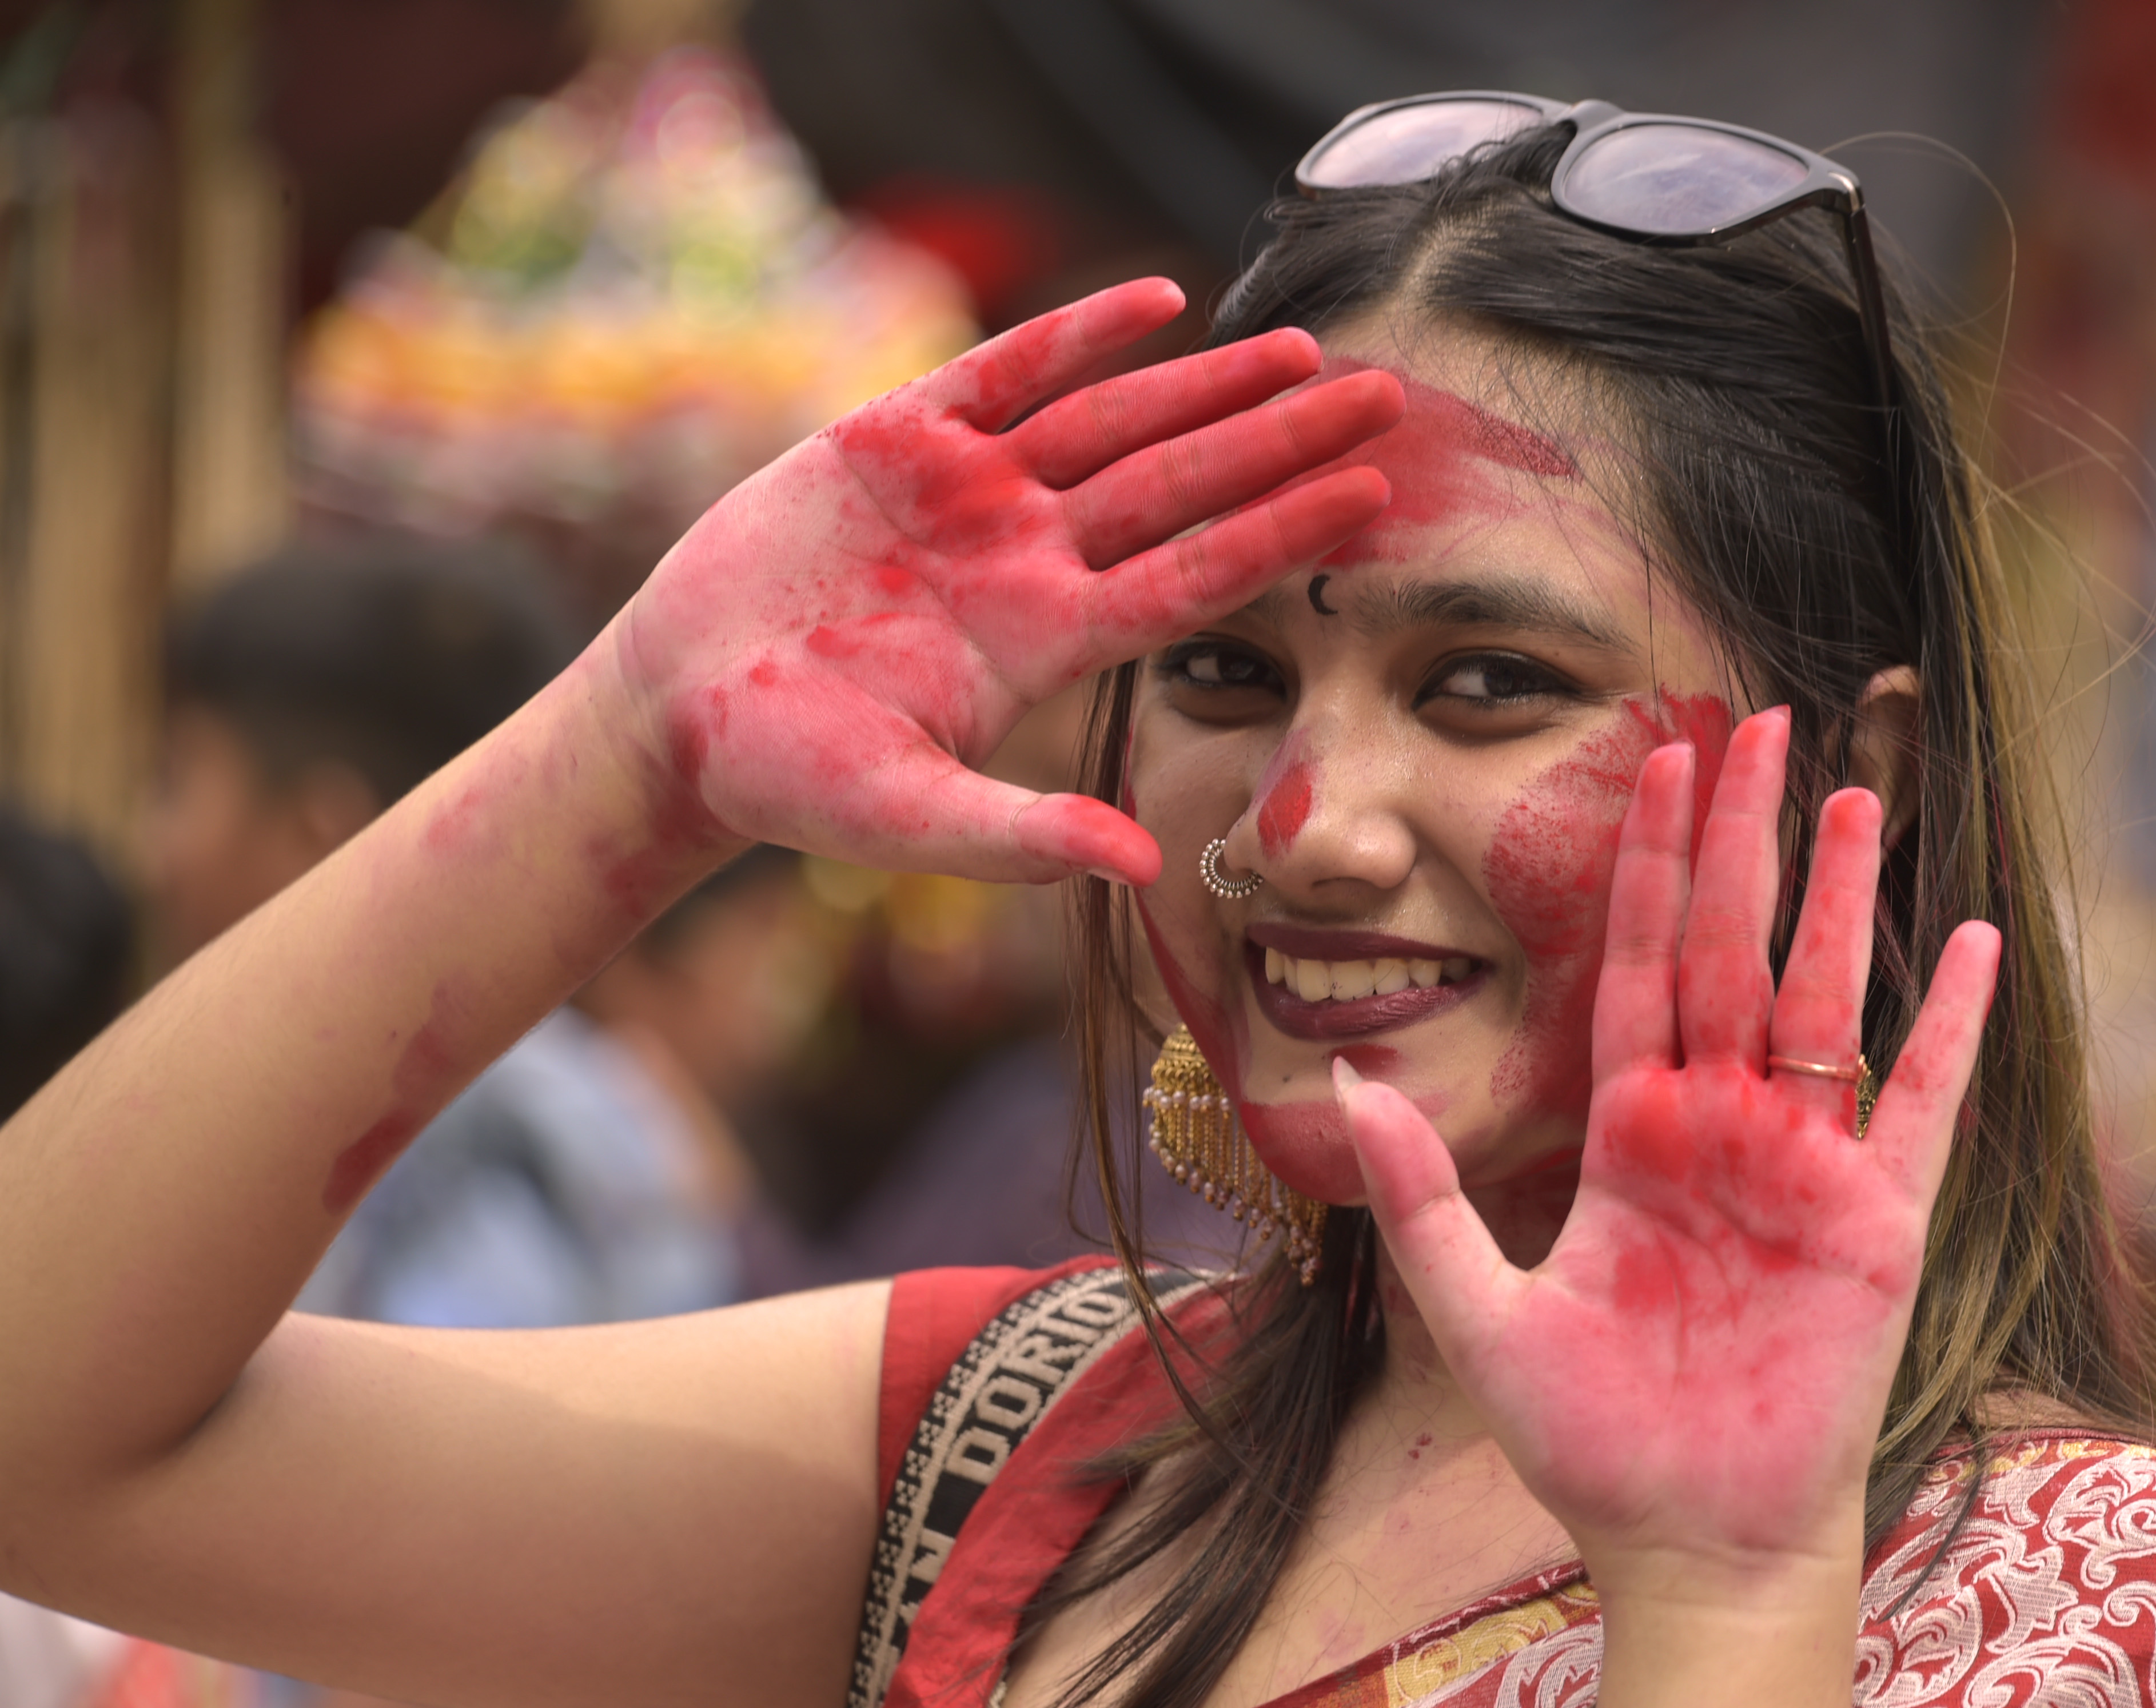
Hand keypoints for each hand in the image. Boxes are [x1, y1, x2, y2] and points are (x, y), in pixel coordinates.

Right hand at [606, 278, 1401, 886]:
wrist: (679, 716)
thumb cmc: (793, 780)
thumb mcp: (907, 819)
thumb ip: (1022, 841)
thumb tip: (1144, 867)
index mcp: (1045, 642)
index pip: (1196, 578)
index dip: (1283, 534)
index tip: (1373, 499)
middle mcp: (1028, 558)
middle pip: (1183, 486)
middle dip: (1281, 440)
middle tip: (1386, 394)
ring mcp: (969, 493)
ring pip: (1113, 421)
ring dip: (1206, 384)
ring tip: (1301, 351)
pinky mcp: (895, 437)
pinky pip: (1004, 371)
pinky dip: (1076, 334)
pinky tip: (1156, 301)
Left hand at [1334, 707, 2001, 1593]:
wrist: (1691, 1544)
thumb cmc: (1589, 1442)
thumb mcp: (1480, 1314)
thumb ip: (1419, 1197)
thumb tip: (1347, 1078)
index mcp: (1631, 1134)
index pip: (1636, 964)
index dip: (1646, 864)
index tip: (1658, 762)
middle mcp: (1718, 1129)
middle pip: (1729, 949)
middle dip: (1743, 838)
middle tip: (1757, 723)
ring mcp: (1803, 1168)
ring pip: (1823, 999)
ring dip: (1839, 898)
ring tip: (1852, 792)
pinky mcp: (1876, 1224)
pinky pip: (1921, 1103)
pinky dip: (1946, 1025)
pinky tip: (1968, 937)